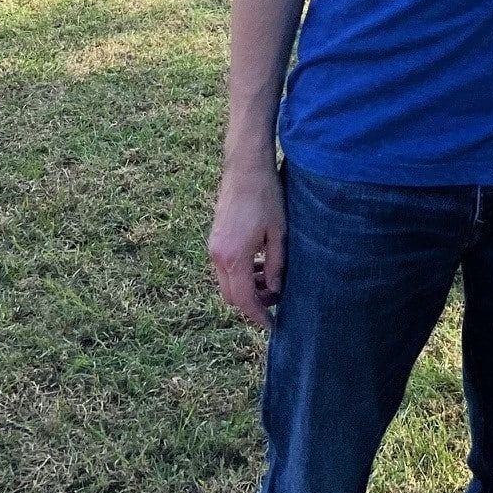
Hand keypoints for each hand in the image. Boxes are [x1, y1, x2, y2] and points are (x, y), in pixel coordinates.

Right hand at [209, 159, 286, 327]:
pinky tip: (259, 264)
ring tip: (270, 281)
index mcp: (234, 257)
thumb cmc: (266, 197)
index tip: (271, 324)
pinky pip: (225, 266)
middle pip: (231, 295)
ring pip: (226, 281)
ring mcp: (213, 246)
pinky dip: (240, 273)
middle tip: (273, 301)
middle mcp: (218, 255)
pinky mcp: (215, 237)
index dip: (257, 314)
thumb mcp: (278, 234)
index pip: (243, 299)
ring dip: (245, 287)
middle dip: (251, 303)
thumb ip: (276, 266)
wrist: (246, 168)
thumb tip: (274, 291)